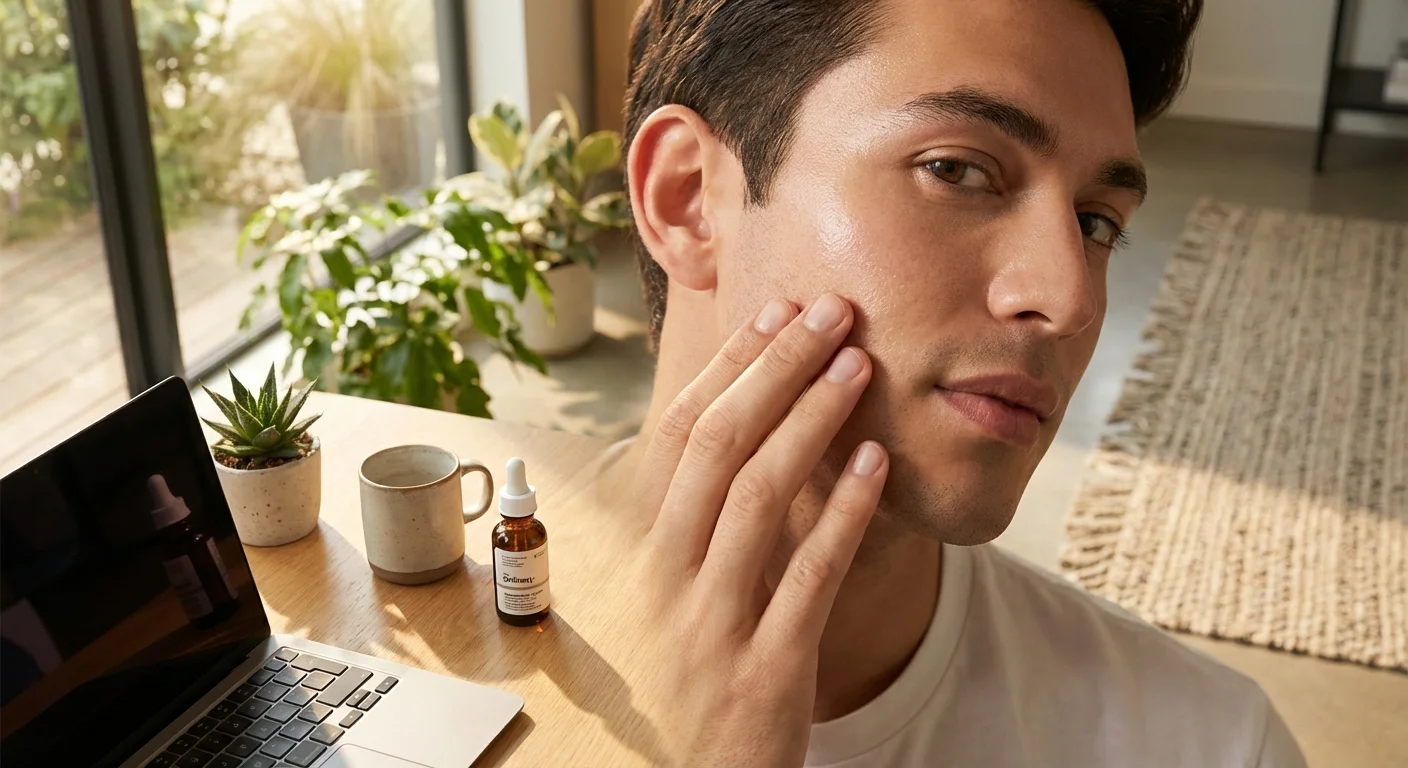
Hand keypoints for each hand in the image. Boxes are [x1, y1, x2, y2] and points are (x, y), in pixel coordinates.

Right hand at [631, 294, 888, 766]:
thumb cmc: (678, 690)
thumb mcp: (659, 604)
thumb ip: (679, 531)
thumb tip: (713, 438)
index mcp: (635, 557)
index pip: (675, 438)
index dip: (728, 370)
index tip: (772, 317)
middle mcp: (662, 582)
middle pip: (718, 448)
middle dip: (776, 368)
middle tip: (829, 311)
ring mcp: (711, 628)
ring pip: (757, 498)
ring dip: (812, 420)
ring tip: (857, 365)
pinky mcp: (766, 672)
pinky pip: (809, 578)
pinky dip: (844, 514)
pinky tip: (876, 465)